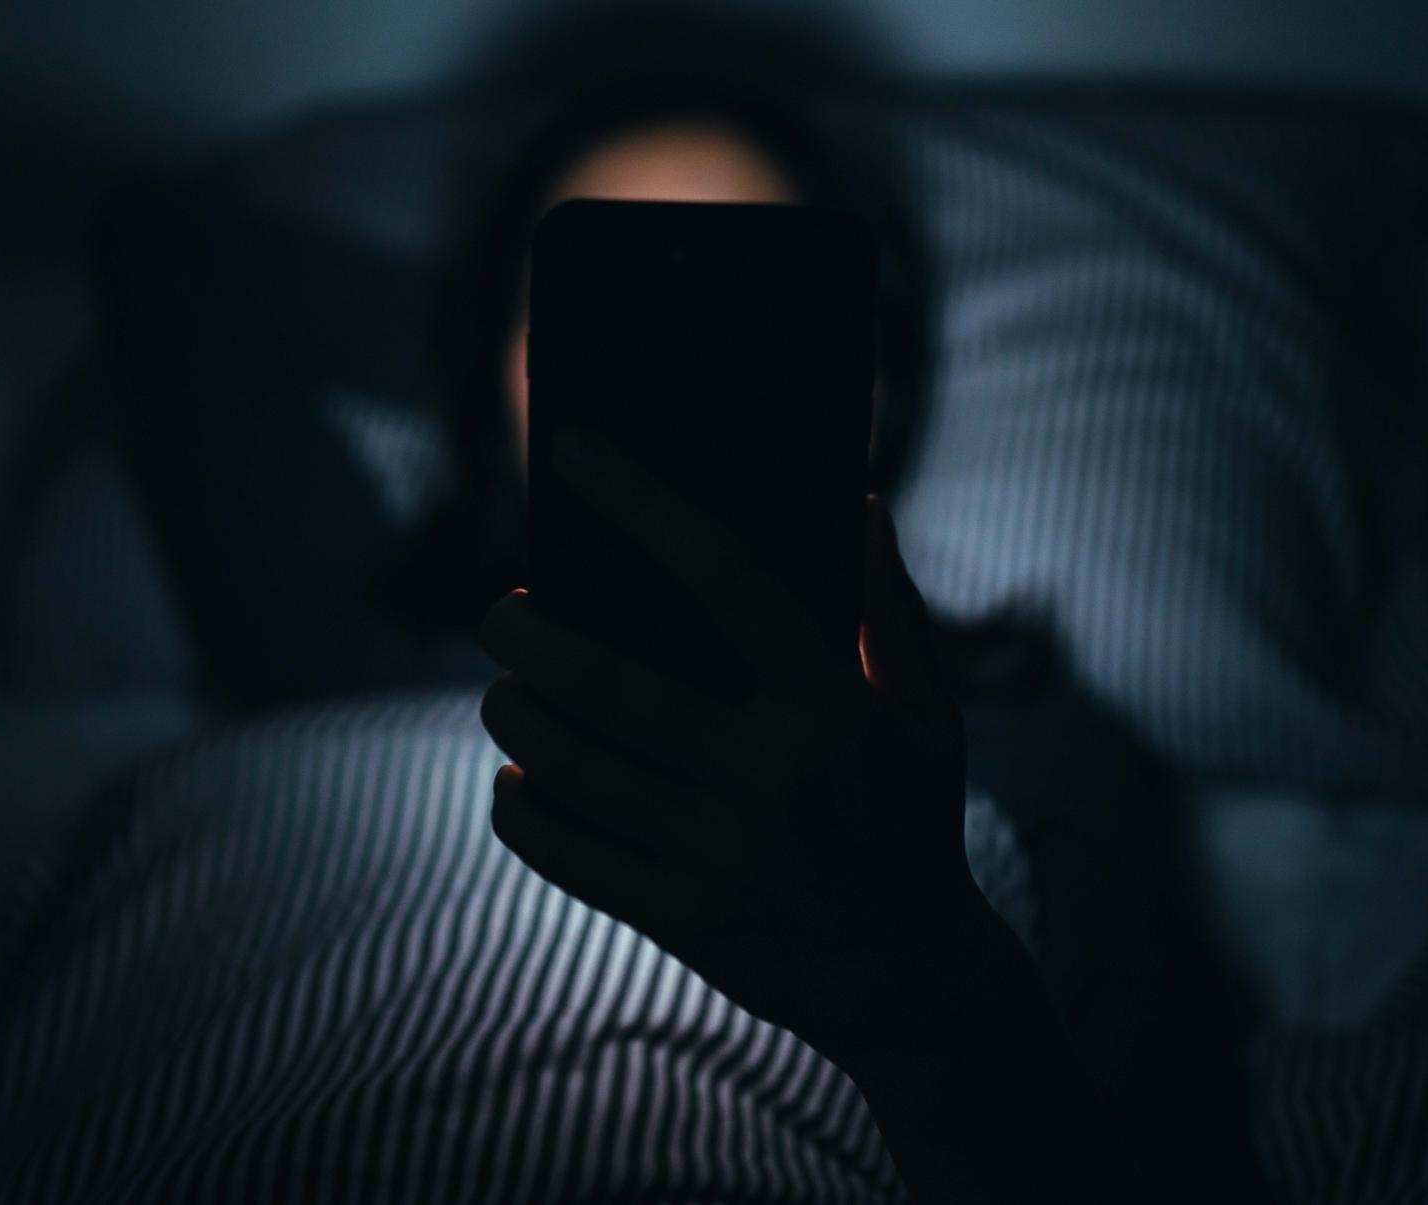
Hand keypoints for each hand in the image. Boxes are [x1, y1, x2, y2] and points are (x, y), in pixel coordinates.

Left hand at [478, 431, 990, 1062]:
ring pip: (570, 766)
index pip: (726, 575)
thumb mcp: (927, 716)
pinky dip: (520, 811)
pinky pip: (567, 855)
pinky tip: (513, 782)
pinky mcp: (684, 918)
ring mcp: (723, 854)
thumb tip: (858, 501)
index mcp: (833, 705)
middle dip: (525, 632)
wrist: (914, 979)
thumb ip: (890, 609)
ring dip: (511, 715)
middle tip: (500, 609)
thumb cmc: (911, 820)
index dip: (644, 503)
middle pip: (606, 682)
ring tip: (503, 689)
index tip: (573, 449)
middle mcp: (773, 774)